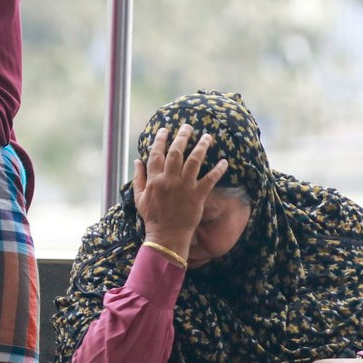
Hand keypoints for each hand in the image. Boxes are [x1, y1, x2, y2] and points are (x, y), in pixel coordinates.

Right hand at [133, 124, 227, 256]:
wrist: (166, 235)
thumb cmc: (152, 217)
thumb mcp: (140, 197)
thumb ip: (138, 178)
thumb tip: (137, 160)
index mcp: (155, 179)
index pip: (157, 154)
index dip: (161, 140)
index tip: (165, 130)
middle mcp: (170, 180)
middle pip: (177, 152)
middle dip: (182, 137)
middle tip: (188, 127)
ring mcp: (184, 187)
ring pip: (194, 161)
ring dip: (201, 147)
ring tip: (207, 136)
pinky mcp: (197, 196)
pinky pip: (209, 180)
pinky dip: (218, 170)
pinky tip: (224, 161)